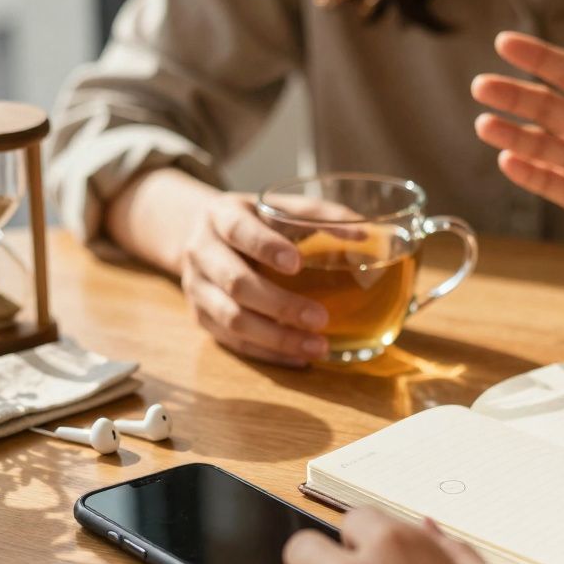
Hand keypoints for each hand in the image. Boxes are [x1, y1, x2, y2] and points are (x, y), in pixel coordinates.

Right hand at [179, 194, 329, 365]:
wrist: (205, 236)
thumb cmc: (256, 221)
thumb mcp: (281, 207)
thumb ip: (321, 216)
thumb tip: (366, 235)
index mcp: (221, 215)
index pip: (238, 230)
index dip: (266, 247)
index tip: (296, 264)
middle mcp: (201, 251)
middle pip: (235, 283)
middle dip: (280, 304)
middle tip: (320, 318)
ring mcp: (197, 288)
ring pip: (231, 320)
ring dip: (277, 338)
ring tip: (318, 346)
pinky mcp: (200, 317)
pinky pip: (233, 342)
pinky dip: (268, 352)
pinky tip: (299, 357)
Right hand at [472, 29, 563, 275]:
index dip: (539, 59)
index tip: (505, 43)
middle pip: (547, 109)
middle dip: (514, 96)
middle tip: (482, 86)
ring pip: (541, 146)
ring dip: (512, 135)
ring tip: (484, 124)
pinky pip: (549, 185)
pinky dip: (528, 174)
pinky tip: (507, 162)